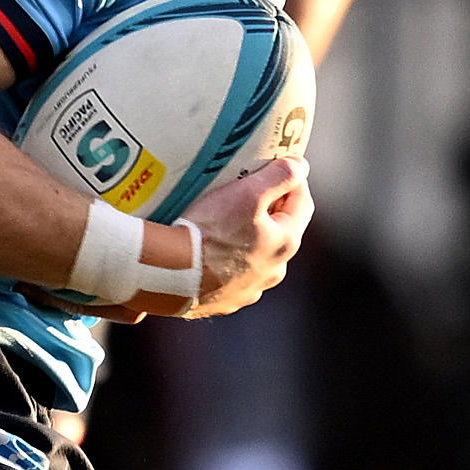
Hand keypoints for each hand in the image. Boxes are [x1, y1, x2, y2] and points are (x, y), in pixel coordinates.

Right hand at [147, 157, 312, 320]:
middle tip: (244, 195)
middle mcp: (274, 270)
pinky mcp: (223, 302)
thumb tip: (299, 166)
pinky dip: (223, 264)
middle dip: (267, 212)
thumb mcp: (246, 194)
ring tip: (220, 227)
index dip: (291, 180)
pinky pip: (229, 278)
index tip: (276, 168)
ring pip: (255, 257)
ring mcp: (249, 290)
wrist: (167, 274)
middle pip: (279, 231)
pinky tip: (204, 255)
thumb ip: (279, 176)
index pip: (302, 202)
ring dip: (246, 241)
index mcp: (286, 243)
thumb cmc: (207, 232)